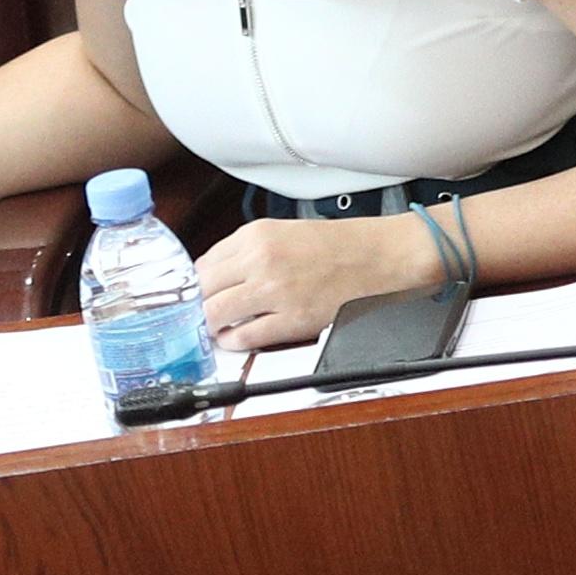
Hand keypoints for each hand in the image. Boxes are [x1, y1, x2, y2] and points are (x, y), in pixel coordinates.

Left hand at [191, 213, 442, 355]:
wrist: (380, 257)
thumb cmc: (339, 246)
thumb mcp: (283, 232)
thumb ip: (247, 252)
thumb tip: (215, 276)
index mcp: (256, 235)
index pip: (202, 263)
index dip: (196, 284)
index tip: (195, 295)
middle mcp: (260, 260)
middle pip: (203, 290)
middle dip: (197, 306)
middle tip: (198, 316)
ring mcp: (275, 291)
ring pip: (216, 313)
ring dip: (211, 325)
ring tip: (215, 329)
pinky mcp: (292, 320)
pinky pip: (245, 337)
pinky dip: (233, 341)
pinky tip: (235, 339)